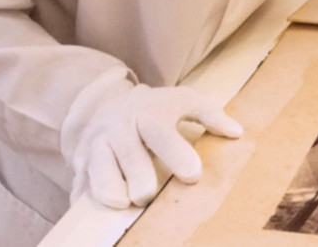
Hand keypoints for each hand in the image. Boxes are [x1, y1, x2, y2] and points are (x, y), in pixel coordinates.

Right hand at [70, 81, 242, 208]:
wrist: (105, 105)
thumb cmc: (153, 110)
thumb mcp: (181, 100)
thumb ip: (209, 115)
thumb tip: (237, 133)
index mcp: (147, 112)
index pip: (160, 132)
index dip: (176, 153)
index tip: (193, 175)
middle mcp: (119, 129)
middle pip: (129, 156)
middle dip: (140, 178)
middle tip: (149, 194)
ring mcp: (96, 147)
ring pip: (100, 171)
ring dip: (112, 189)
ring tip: (125, 202)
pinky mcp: (80, 166)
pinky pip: (81, 187)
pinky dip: (88, 201)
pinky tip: (98, 217)